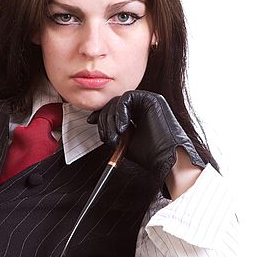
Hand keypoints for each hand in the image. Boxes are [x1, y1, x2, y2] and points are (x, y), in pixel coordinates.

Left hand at [87, 90, 204, 194]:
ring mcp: (148, 100)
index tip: (90, 121)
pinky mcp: (152, 98)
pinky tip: (123, 127)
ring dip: (111, 118)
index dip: (101, 113)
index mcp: (137, 114)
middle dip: (105, 119)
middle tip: (107, 137)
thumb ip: (111, 129)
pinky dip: (120, 111)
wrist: (166, 159)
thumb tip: (92, 119)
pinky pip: (128, 97)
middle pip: (114, 103)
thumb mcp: (123, 141)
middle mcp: (143, 105)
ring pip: (118, 100)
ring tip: (115, 136)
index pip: (114, 108)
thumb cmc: (149, 154)